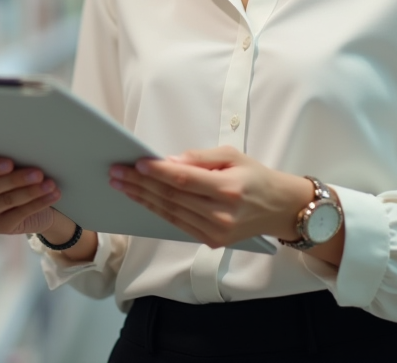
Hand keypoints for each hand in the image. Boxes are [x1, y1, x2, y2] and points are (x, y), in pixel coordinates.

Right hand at [0, 157, 61, 235]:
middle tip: (38, 173)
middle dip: (16, 179)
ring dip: (32, 191)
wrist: (37, 202)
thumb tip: (26, 152)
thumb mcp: (14, 165)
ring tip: (50, 184)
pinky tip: (52, 195)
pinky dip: (38, 203)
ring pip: (7, 200)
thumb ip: (11, 160)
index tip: (9, 163)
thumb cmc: (22, 174)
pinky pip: (20, 214)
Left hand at [109, 146, 314, 248]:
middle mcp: (221, 214)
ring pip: (170, 212)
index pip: (184, 180)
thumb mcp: (233, 156)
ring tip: (121, 184)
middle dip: (140, 184)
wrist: (279, 208)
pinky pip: (177, 223)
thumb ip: (200, 158)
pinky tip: (141, 199)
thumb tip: (168, 161)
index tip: (136, 163)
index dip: (158, 172)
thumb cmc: (256, 177)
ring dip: (142, 198)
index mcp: (228, 189)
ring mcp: (216, 231)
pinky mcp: (211, 241)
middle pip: (172, 197)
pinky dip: (157, 210)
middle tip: (116, 172)